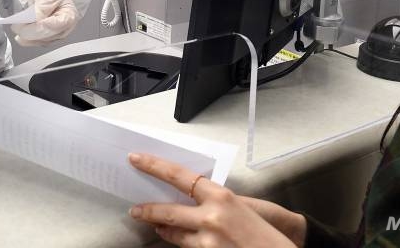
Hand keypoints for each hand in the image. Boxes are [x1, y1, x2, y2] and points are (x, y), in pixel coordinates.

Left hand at [13, 0, 78, 45]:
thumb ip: (42, 10)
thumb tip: (35, 21)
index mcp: (69, 16)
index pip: (54, 26)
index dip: (39, 27)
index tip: (25, 24)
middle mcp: (65, 28)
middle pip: (46, 35)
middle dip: (29, 32)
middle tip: (16, 26)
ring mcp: (57, 34)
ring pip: (41, 41)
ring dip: (27, 37)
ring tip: (16, 29)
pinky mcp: (49, 37)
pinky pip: (38, 42)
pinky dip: (28, 40)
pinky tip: (20, 35)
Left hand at [128, 153, 304, 247]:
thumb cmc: (264, 232)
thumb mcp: (240, 207)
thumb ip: (216, 200)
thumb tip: (192, 195)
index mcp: (221, 196)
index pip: (179, 176)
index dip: (154, 166)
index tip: (137, 159)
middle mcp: (212, 217)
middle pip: (169, 210)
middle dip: (148, 210)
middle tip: (134, 208)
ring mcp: (209, 240)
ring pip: (174, 232)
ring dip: (161, 227)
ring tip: (152, 222)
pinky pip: (186, 246)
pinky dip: (178, 240)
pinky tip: (172, 235)